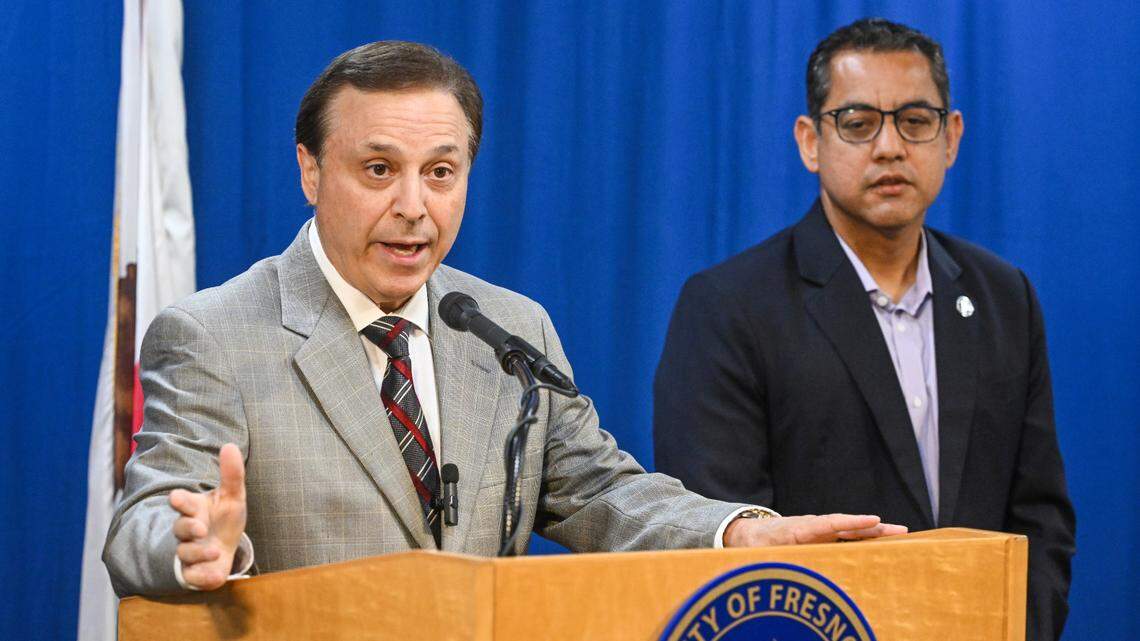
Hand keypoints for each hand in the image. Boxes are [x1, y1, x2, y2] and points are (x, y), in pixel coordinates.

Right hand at [168, 443, 247, 589]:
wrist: (226, 550)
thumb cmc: (225, 519)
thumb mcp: (233, 496)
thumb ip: (232, 474)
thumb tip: (230, 445)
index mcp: (194, 509)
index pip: (181, 502)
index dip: (179, 500)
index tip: (178, 497)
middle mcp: (187, 531)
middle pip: (180, 528)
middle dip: (187, 527)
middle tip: (199, 528)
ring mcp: (189, 552)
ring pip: (184, 553)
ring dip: (197, 553)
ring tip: (214, 551)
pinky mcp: (194, 573)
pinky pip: (193, 577)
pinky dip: (201, 577)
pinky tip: (213, 576)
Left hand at [723, 513, 906, 546]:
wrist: (751, 534)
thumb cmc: (755, 546)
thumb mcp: (758, 554)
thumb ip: (768, 560)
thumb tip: (777, 566)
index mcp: (799, 529)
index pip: (829, 523)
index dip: (851, 523)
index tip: (872, 519)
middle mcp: (814, 527)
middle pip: (847, 526)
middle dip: (873, 527)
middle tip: (901, 530)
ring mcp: (820, 531)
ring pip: (851, 531)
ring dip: (874, 533)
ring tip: (902, 534)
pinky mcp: (823, 537)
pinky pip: (847, 538)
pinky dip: (865, 539)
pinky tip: (884, 545)